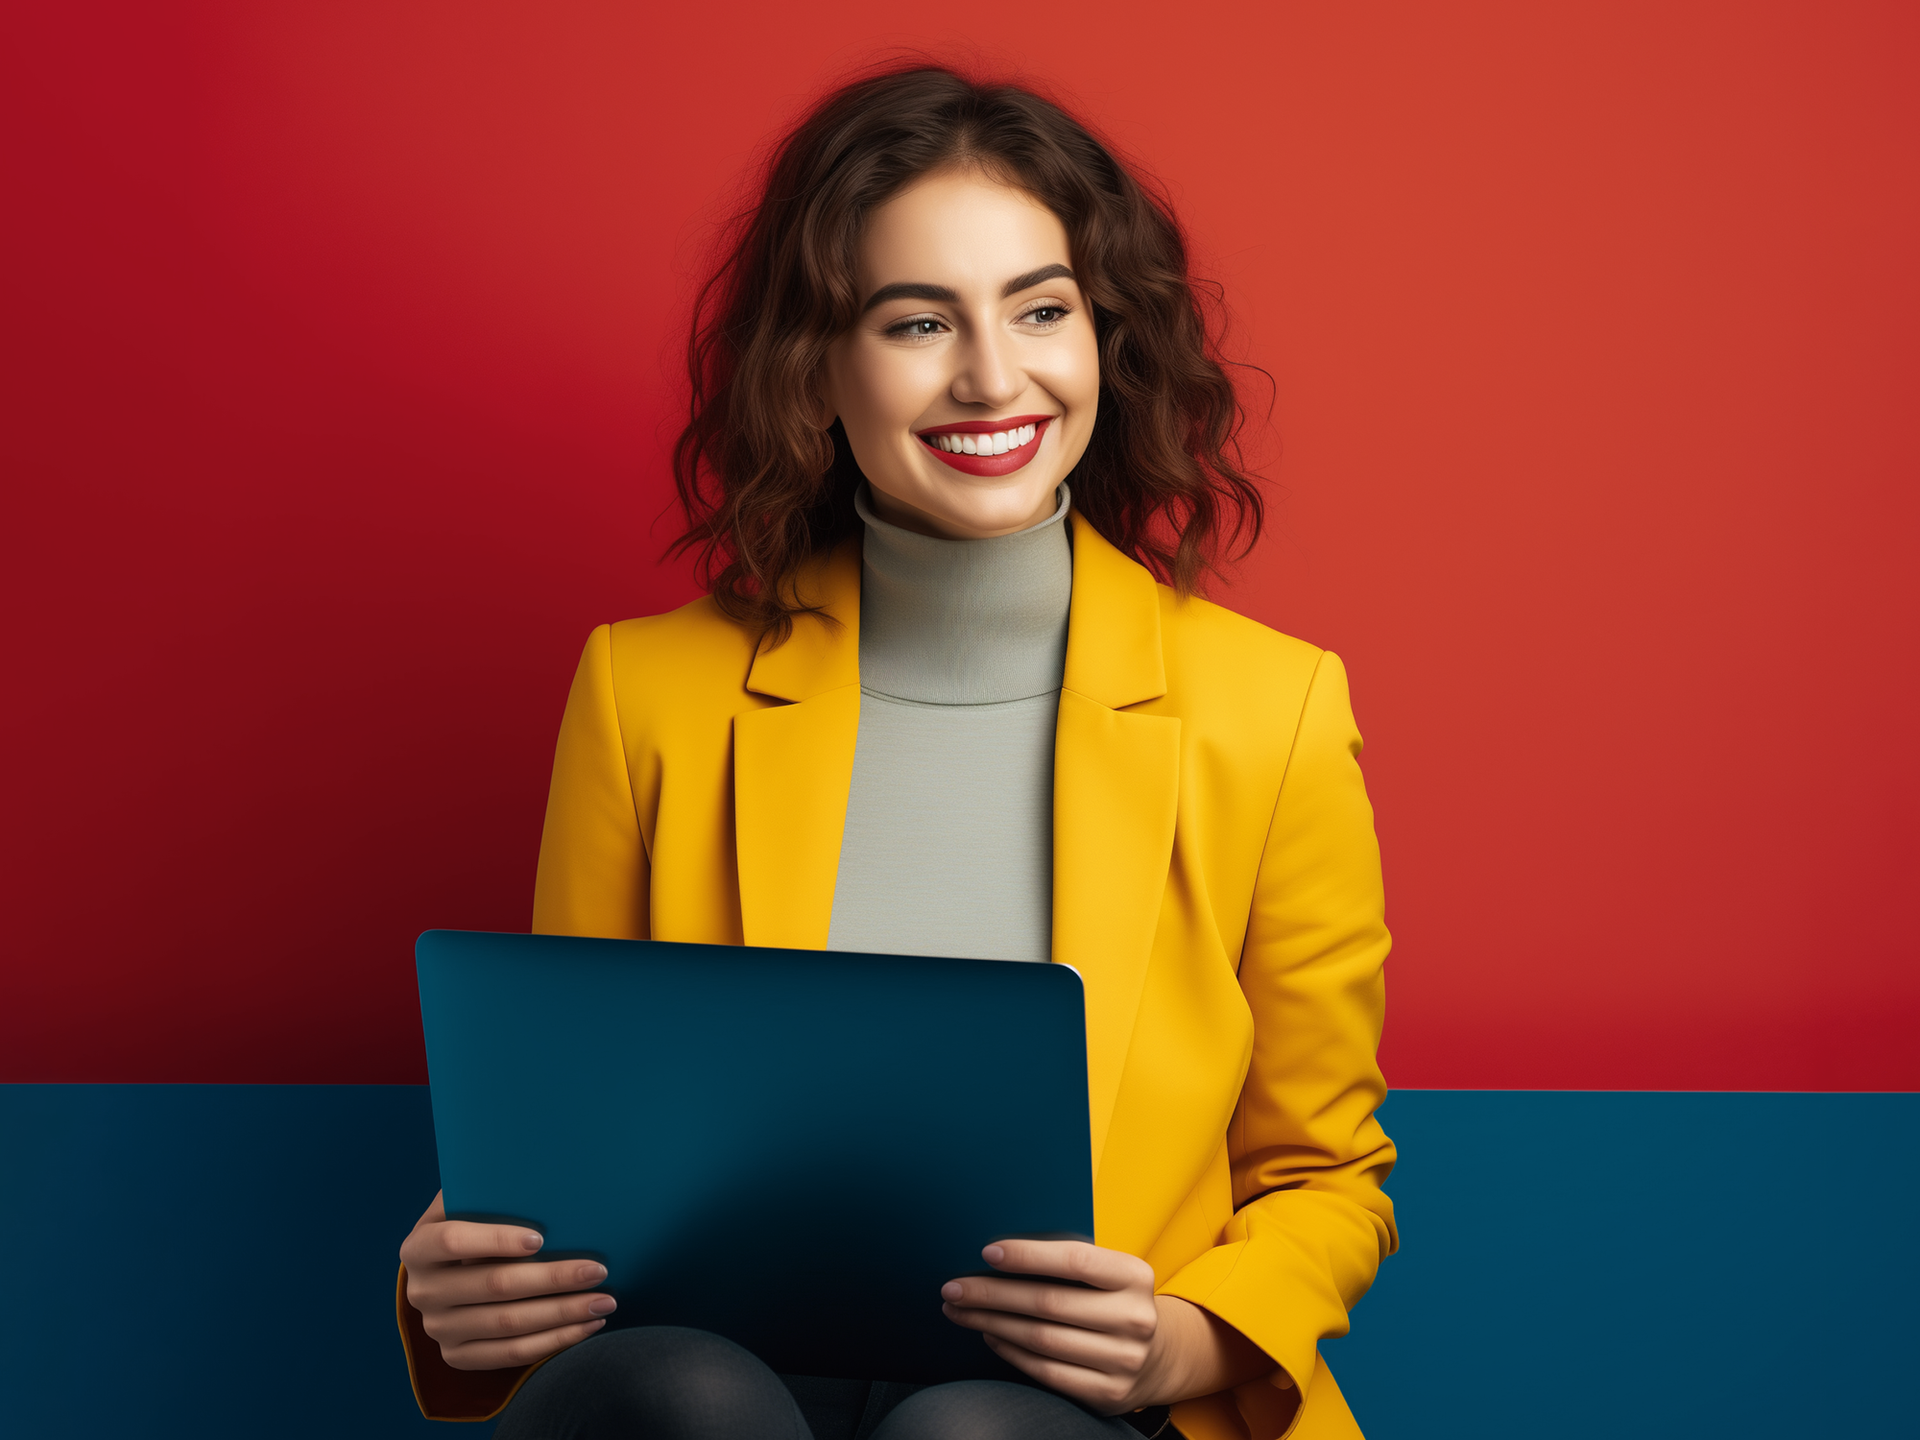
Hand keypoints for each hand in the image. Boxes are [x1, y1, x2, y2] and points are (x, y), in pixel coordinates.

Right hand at [400, 1191, 615, 1369]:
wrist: (446, 1273)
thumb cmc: (473, 1224)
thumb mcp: (467, 1203)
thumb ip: (486, 1187)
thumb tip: (532, 1159)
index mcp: (419, 1247)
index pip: (453, 1241)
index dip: (496, 1239)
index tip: (540, 1238)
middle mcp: (422, 1291)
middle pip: (493, 1286)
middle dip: (551, 1278)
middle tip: (598, 1270)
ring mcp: (438, 1329)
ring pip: (508, 1324)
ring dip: (563, 1313)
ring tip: (605, 1300)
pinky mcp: (458, 1356)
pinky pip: (511, 1354)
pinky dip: (555, 1341)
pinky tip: (588, 1326)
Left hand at [939, 1239, 1280, 1413]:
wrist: (1160, 1354)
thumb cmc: (1115, 1299)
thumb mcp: (1109, 1273)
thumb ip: (1069, 1261)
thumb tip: (998, 1252)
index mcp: (1135, 1275)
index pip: (1075, 1260)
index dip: (1028, 1256)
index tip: (987, 1252)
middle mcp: (1135, 1319)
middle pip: (1048, 1304)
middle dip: (992, 1294)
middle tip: (954, 1287)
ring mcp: (1124, 1360)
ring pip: (1041, 1340)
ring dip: (992, 1324)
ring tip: (961, 1311)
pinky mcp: (1108, 1393)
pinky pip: (1045, 1371)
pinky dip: (1011, 1352)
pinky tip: (990, 1336)